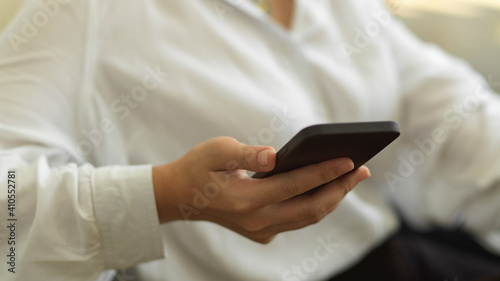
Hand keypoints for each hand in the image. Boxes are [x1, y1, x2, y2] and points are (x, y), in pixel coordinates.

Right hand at [153, 137, 369, 243]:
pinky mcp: (262, 233)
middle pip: (310, 208)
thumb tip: (274, 156)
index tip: (349, 159)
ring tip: (352, 178)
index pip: (295, 186)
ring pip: (307, 218)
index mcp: (245, 200)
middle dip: (339, 189)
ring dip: (332, 199)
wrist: (180, 196)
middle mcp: (257, 221)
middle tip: (362, 169)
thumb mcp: (216, 151)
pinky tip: (328, 189)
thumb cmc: (199, 167)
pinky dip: (317, 205)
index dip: (324, 172)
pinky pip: (297, 220)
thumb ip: (246, 154)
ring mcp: (260, 231)